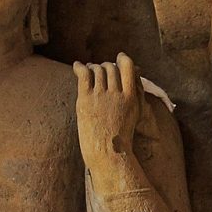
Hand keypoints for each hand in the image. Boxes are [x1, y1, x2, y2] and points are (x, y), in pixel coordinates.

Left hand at [73, 52, 143, 189]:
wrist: (107, 154)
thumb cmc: (121, 137)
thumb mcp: (134, 114)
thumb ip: (134, 93)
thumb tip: (133, 75)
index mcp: (131, 96)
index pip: (128, 66)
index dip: (122, 59)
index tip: (118, 57)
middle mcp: (117, 93)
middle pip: (110, 67)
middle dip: (105, 65)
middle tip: (100, 68)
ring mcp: (101, 96)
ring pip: (97, 70)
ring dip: (93, 67)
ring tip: (89, 69)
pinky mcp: (85, 101)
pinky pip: (83, 75)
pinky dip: (79, 67)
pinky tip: (76, 65)